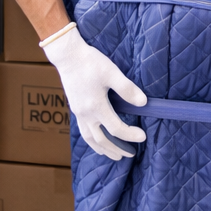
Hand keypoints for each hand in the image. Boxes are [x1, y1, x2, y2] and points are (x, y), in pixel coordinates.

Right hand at [40, 23, 146, 160]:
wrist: (67, 55)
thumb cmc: (90, 62)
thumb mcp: (111, 73)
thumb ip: (127, 89)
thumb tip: (143, 103)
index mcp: (96, 106)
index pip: (116, 128)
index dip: (130, 135)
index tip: (143, 136)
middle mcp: (85, 113)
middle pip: (101, 140)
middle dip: (116, 148)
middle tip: (130, 153)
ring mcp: (78, 112)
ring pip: (89, 138)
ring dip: (103, 148)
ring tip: (113, 154)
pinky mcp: (75, 108)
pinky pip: (83, 130)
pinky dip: (92, 140)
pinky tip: (98, 138)